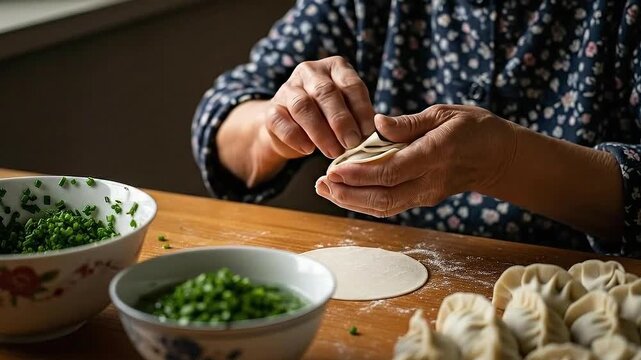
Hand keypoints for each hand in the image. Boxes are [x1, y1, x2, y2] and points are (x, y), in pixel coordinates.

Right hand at [264, 56, 374, 158]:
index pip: (351, 84)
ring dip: (320, 132)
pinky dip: (296, 137)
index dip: (361, 109)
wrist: (293, 128)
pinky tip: (308, 150)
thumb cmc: (329, 118)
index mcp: (335, 67)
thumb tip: (376, 136)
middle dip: (341, 120)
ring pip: (302, 106)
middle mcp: (310, 71)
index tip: (369, 132)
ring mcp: (287, 88)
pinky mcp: (271, 110)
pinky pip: (281, 122)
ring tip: (333, 152)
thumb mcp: (349, 112)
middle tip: (351, 143)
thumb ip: (360, 119)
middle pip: (326, 92)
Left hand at [314, 104, 517, 216]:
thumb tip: (376, 124)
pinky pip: (390, 206)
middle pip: (383, 198)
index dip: (361, 173)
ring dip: (352, 201)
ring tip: (325, 189)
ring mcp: (427, 195)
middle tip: (321, 183)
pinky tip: (345, 192)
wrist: (498, 157)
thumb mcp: (444, 113)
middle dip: (348, 193)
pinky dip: (364, 202)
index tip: (335, 169)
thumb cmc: (473, 128)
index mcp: (436, 154)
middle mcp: (430, 181)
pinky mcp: (423, 200)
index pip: (392, 170)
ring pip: (384, 207)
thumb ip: (409, 123)